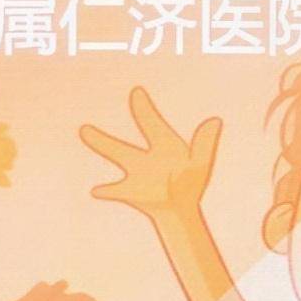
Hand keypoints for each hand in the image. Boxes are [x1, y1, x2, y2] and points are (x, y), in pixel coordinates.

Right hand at [76, 88, 219, 221]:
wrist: (179, 208)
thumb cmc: (189, 184)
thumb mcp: (200, 165)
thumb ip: (205, 144)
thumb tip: (215, 121)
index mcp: (164, 145)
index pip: (152, 124)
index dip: (146, 109)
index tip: (137, 91)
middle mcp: (145, 156)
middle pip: (123, 145)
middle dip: (110, 131)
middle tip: (94, 112)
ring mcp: (136, 173)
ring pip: (116, 156)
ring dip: (101, 143)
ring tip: (84, 129)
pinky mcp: (131, 191)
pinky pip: (116, 190)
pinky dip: (107, 191)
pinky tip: (96, 190)